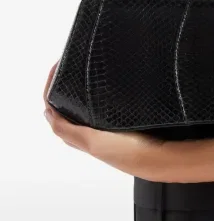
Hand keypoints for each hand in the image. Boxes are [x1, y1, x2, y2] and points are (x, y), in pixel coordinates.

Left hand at [43, 60, 168, 179]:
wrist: (159, 156)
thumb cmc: (127, 152)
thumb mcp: (93, 140)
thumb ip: (68, 130)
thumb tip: (47, 113)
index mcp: (78, 137)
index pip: (54, 111)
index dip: (51, 89)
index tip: (57, 68)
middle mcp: (89, 132)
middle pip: (68, 107)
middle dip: (64, 86)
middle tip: (68, 65)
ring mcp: (105, 127)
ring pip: (85, 106)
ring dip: (80, 90)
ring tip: (83, 70)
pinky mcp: (121, 123)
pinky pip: (102, 106)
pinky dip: (98, 94)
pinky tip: (106, 86)